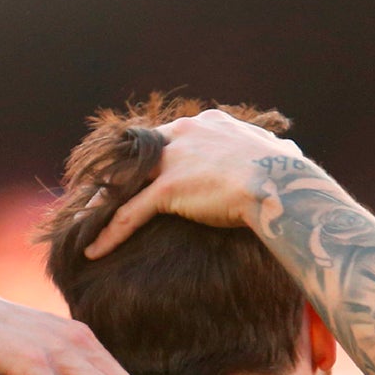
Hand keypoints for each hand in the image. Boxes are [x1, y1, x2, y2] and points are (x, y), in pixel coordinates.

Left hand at [86, 109, 313, 259]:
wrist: (282, 185)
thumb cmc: (288, 173)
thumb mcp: (280, 151)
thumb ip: (272, 148)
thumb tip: (289, 150)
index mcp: (209, 124)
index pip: (170, 135)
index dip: (154, 155)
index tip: (145, 172)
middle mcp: (186, 133)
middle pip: (139, 154)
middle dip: (118, 174)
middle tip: (102, 193)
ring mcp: (174, 160)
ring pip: (126, 181)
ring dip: (103, 202)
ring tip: (85, 222)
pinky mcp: (169, 187)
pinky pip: (129, 213)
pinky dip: (109, 232)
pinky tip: (93, 251)